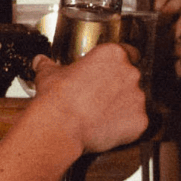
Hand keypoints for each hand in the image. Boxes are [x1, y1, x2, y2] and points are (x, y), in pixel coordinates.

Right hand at [29, 43, 147, 154]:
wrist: (61, 126)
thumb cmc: (57, 98)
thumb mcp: (48, 74)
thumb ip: (49, 65)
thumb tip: (41, 62)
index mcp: (112, 55)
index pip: (129, 51)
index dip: (120, 62)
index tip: (111, 69)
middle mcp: (130, 73)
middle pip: (131, 77)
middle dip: (118, 86)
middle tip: (99, 95)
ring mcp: (137, 98)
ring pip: (134, 100)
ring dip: (121, 106)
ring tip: (100, 114)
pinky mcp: (140, 121)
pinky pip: (136, 122)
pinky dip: (125, 126)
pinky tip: (106, 128)